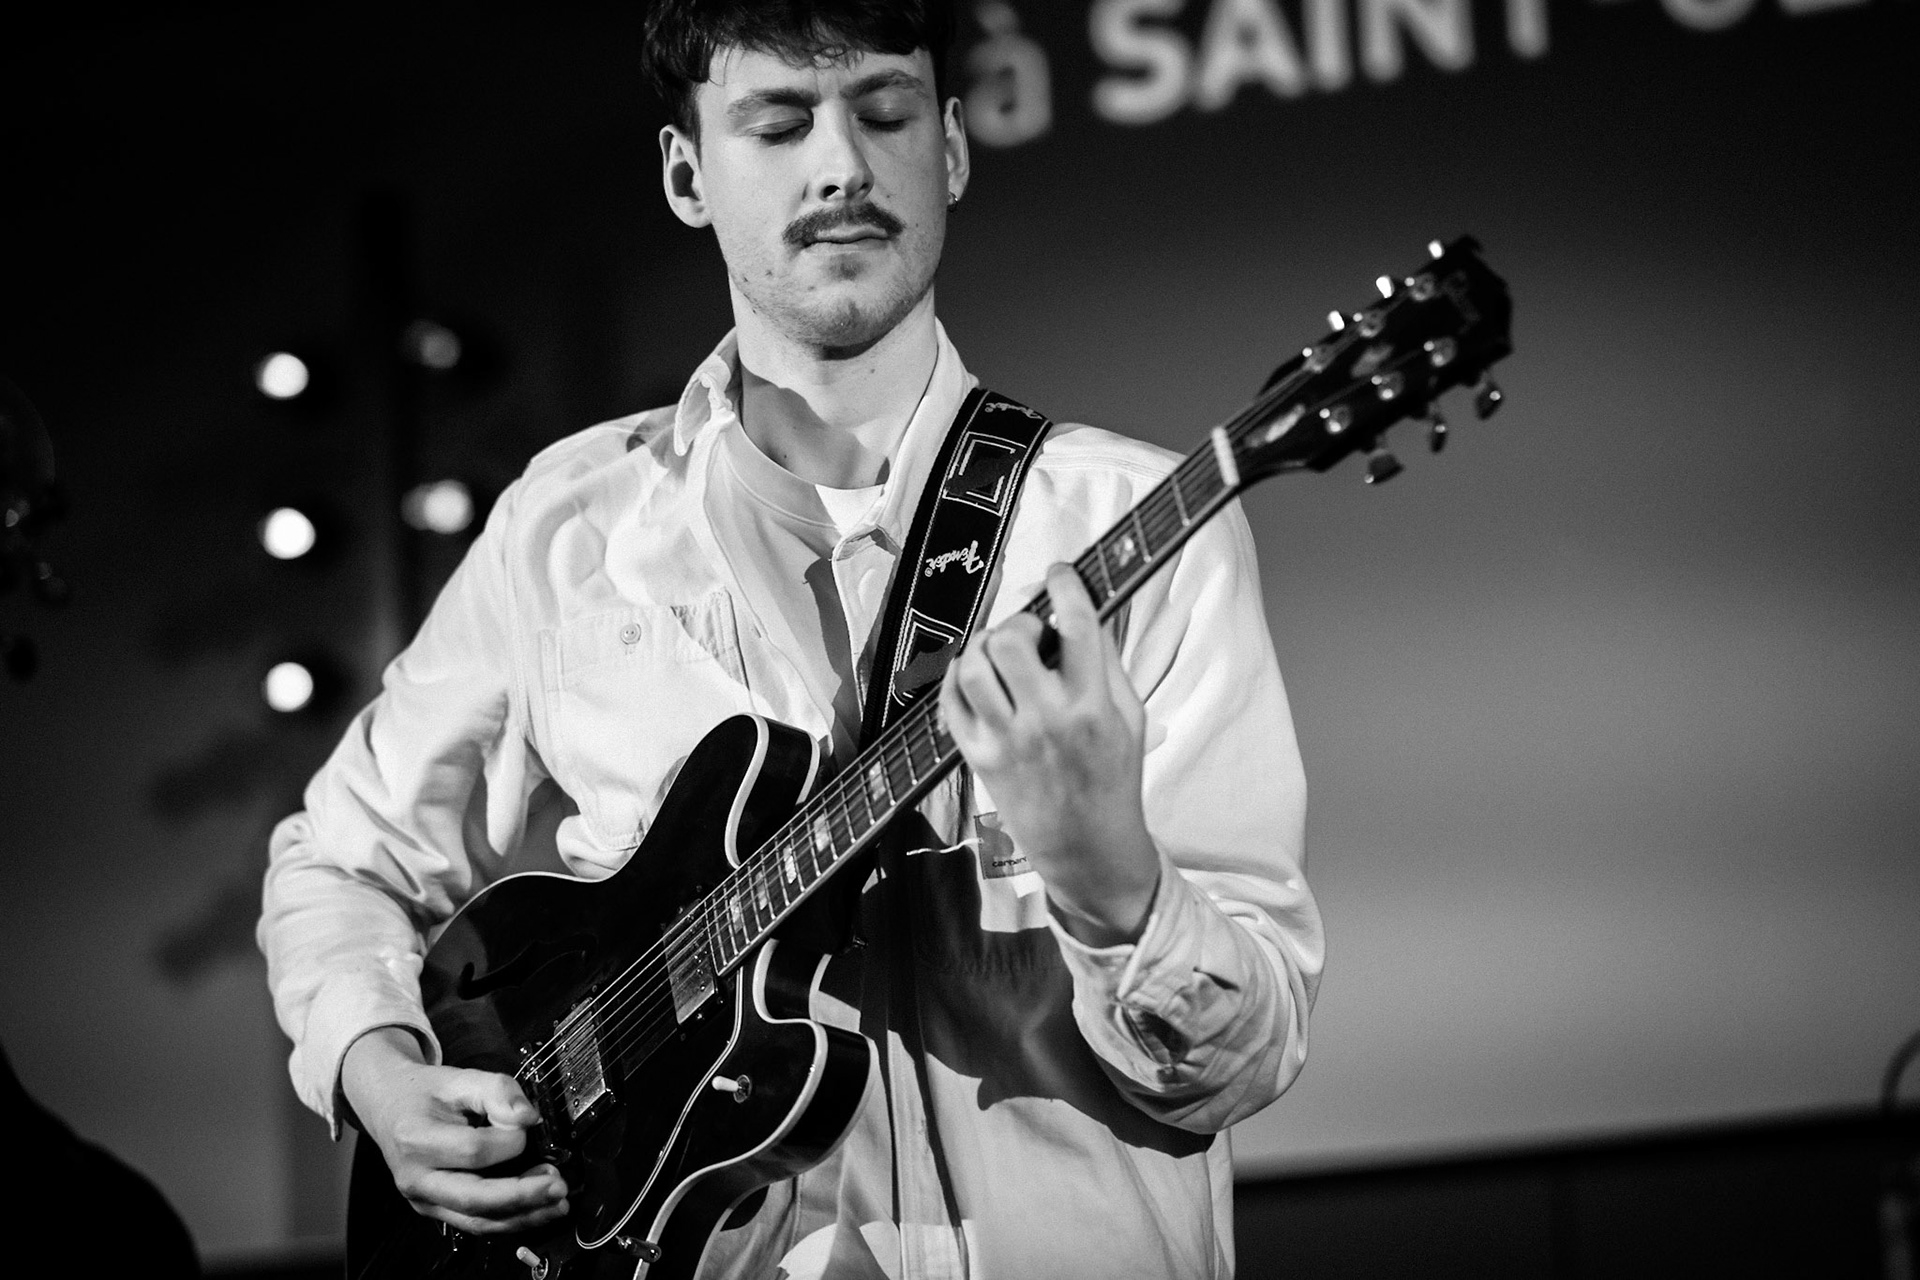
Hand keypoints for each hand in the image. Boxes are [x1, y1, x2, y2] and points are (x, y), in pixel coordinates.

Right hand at [341, 1027, 568, 1234]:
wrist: (389, 1106)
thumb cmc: (425, 1093)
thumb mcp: (460, 1077)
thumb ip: (497, 1090)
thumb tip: (528, 1118)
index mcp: (416, 1139)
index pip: (472, 1150)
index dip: (509, 1141)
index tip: (528, 1125)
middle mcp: (415, 1178)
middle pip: (474, 1198)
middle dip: (521, 1196)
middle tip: (558, 1186)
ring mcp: (424, 1200)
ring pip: (477, 1221)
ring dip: (523, 1216)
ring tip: (557, 1203)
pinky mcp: (436, 1210)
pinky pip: (475, 1223)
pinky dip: (510, 1220)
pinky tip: (538, 1210)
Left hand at [940, 563, 1161, 945]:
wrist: (1087, 848)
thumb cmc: (1113, 779)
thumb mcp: (1131, 718)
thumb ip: (1107, 665)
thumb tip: (1081, 613)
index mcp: (1094, 707)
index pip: (1077, 626)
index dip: (1066, 585)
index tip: (1061, 574)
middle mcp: (1048, 721)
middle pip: (1012, 639)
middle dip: (1019, 621)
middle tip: (1031, 631)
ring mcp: (1008, 740)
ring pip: (975, 665)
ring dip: (986, 646)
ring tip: (1003, 654)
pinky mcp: (979, 757)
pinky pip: (952, 700)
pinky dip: (960, 677)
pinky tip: (979, 677)